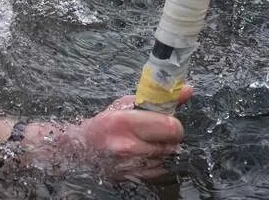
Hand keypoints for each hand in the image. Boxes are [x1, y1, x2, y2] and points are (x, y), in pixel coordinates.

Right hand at [13, 88, 192, 175]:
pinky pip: (160, 170)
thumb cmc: (104, 124)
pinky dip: (157, 162)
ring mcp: (130, 165)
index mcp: (124, 122)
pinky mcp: (133, 178)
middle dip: (170, 137)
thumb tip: (188, 90)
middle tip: (159, 131)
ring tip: (148, 141)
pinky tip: (143, 153)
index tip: (169, 120)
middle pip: (171, 144)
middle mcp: (128, 146)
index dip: (174, 123)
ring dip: (163, 150)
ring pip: (167, 158)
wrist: (80, 151)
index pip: (169, 126)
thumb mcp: (126, 104)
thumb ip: (158, 99)